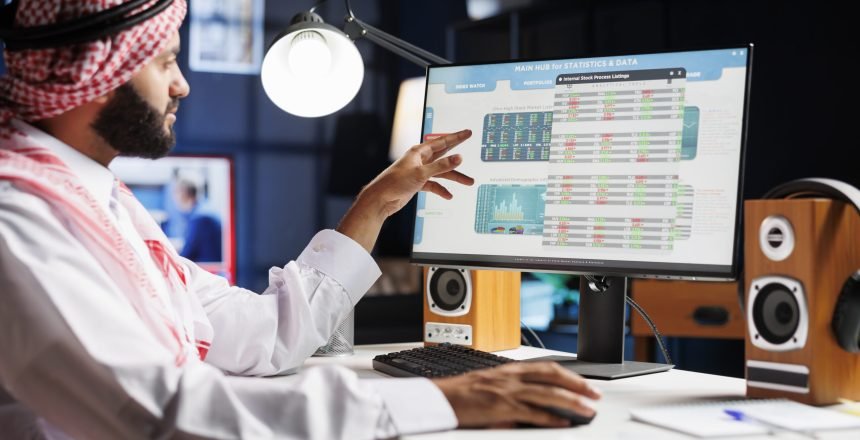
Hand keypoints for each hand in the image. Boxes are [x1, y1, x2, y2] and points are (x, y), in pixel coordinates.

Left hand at [337, 129, 473, 250]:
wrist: (380, 200)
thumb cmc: (395, 183)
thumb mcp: (421, 173)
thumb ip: (441, 166)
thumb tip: (458, 157)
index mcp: (419, 152)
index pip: (442, 142)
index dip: (456, 137)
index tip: (467, 133)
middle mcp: (420, 160)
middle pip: (443, 154)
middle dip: (457, 153)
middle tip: (469, 144)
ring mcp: (419, 172)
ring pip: (441, 172)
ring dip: (454, 177)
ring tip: (468, 182)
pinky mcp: (417, 183)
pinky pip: (433, 184)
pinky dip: (441, 189)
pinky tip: (448, 195)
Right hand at [432, 362, 601, 427]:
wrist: (440, 398)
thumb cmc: (462, 393)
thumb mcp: (491, 386)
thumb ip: (513, 392)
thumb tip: (531, 407)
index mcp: (510, 370)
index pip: (548, 368)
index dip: (570, 375)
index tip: (585, 384)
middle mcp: (512, 377)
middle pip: (553, 378)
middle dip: (578, 386)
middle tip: (595, 396)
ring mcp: (508, 392)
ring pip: (548, 394)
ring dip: (571, 402)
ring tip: (587, 410)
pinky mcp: (502, 408)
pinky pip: (532, 413)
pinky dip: (550, 418)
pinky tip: (562, 423)